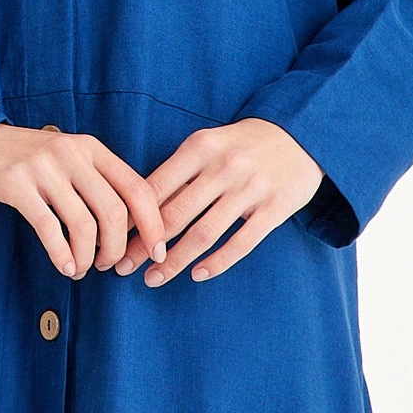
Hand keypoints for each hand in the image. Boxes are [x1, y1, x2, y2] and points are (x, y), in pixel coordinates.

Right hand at [0, 123, 168, 278]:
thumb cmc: (25, 160)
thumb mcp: (67, 158)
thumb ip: (97, 181)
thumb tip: (134, 225)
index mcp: (90, 147)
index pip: (137, 187)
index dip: (153, 224)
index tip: (157, 251)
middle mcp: (70, 152)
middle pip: (114, 212)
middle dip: (117, 248)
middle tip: (109, 264)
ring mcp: (42, 167)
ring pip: (84, 225)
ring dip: (88, 257)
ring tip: (82, 267)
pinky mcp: (14, 184)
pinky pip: (49, 229)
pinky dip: (62, 256)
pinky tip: (64, 266)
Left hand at [113, 117, 324, 285]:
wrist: (300, 134)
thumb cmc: (241, 144)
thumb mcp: (208, 144)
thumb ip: (179, 172)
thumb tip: (138, 207)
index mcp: (199, 147)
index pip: (156, 187)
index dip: (131, 217)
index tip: (112, 238)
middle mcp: (222, 167)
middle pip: (175, 215)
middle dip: (144, 246)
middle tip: (123, 266)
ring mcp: (249, 189)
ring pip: (203, 233)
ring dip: (174, 261)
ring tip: (154, 278)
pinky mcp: (274, 209)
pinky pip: (240, 243)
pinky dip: (216, 262)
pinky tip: (196, 274)